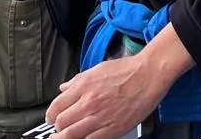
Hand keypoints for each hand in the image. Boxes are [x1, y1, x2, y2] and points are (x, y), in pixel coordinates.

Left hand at [46, 54, 170, 138]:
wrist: (149, 74)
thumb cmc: (127, 70)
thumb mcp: (97, 69)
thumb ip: (78, 80)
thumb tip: (64, 88)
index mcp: (83, 86)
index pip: (56, 107)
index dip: (50, 115)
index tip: (51, 118)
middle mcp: (89, 102)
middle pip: (61, 123)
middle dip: (57, 128)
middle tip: (59, 129)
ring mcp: (100, 117)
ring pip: (71, 135)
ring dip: (65, 138)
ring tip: (64, 138)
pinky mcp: (113, 128)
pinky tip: (83, 138)